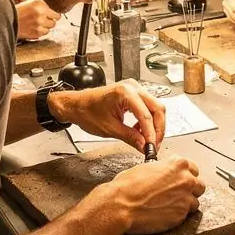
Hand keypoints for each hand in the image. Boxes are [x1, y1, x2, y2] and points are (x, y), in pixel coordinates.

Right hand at [15, 0, 60, 40]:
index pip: (55, 7)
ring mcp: (40, 23)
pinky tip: (37, 27)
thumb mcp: (28, 2)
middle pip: (57, 17)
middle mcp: (41, 13)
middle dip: (53, 17)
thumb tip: (51, 6)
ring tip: (41, 23)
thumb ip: (40, 3)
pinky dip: (43, 30)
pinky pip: (46, 32)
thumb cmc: (17, 12)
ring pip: (52, 25)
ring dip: (48, 24)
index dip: (54, 10)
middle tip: (48, 18)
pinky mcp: (37, 32)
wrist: (7, 22)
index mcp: (39, 3)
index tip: (52, 11)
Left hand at [49, 80, 165, 152]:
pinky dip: (147, 119)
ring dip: (153, 124)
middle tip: (154, 144)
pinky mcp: (132, 93)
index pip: (146, 115)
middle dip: (158, 128)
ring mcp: (133, 88)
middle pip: (157, 108)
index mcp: (125, 93)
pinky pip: (147, 106)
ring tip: (147, 139)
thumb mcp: (110, 129)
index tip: (152, 147)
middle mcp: (132, 87)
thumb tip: (144, 145)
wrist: (76, 105)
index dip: (151, 134)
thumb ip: (131, 137)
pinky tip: (139, 130)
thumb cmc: (87, 112)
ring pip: (154, 107)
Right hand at [105, 156, 204, 234]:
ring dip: (185, 204)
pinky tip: (164, 213)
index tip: (182, 178)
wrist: (122, 205)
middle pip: (199, 186)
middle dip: (190, 190)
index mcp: (178, 164)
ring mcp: (185, 199)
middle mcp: (186, 180)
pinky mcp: (181, 216)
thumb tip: (163, 174)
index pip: (193, 168)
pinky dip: (177, 215)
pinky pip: (185, 216)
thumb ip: (162, 170)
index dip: (186, 175)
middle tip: (178, 193)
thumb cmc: (128, 186)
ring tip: (170, 206)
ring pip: (194, 202)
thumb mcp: (147, 168)